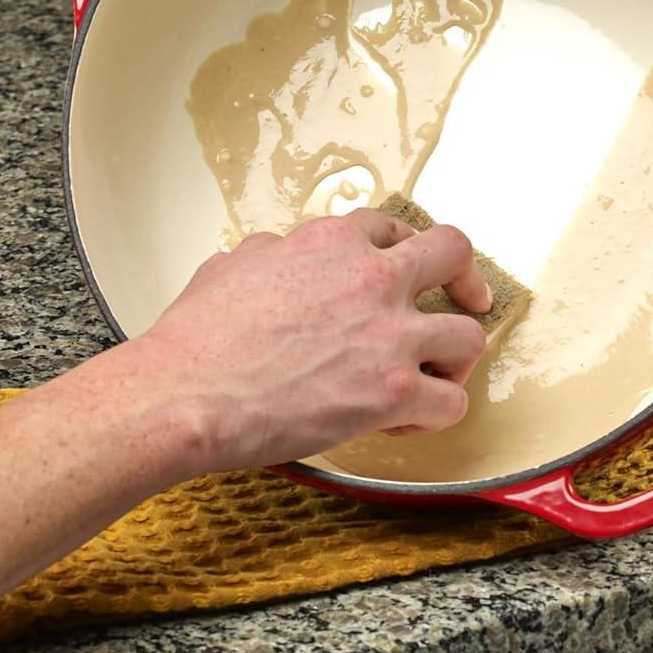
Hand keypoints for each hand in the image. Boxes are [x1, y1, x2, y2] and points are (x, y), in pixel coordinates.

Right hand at [125, 210, 491, 472]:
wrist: (184, 394)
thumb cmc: (196, 338)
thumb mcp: (231, 265)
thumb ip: (270, 253)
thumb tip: (274, 253)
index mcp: (332, 241)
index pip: (393, 228)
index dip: (402, 252)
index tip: (404, 270)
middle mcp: (372, 277)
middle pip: (455, 254)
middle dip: (466, 279)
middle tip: (466, 300)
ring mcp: (389, 335)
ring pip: (469, 337)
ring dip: (454, 360)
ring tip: (432, 379)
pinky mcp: (393, 392)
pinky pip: (451, 404)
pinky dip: (433, 417)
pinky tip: (402, 423)